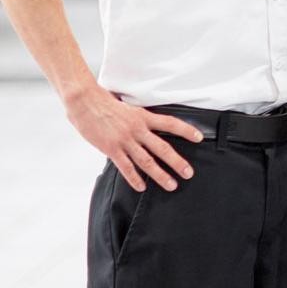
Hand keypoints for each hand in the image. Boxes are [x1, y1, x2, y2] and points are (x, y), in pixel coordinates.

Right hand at [62, 82, 201, 192]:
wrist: (85, 101)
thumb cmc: (105, 102)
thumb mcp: (129, 106)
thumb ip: (139, 118)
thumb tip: (149, 125)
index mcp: (143, 116)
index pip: (171, 123)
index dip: (186, 130)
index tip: (199, 138)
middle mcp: (137, 129)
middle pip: (163, 147)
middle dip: (177, 162)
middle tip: (188, 173)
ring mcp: (125, 140)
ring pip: (147, 161)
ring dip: (160, 174)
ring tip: (171, 184)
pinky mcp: (111, 149)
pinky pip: (126, 167)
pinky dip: (134, 178)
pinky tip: (142, 186)